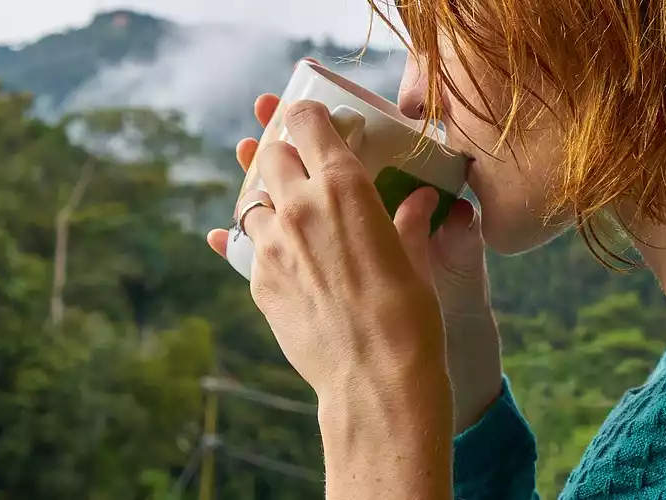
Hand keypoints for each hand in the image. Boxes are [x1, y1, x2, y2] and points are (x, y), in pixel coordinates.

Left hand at [208, 94, 502, 429]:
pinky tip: (277, 254)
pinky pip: (247, 249)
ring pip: (253, 203)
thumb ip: (407, 221)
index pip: (308, 124)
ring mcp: (271, 245)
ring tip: (290, 218)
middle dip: (284, 156)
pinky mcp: (257, 281)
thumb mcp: (415, 258)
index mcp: (344, 187)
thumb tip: (418, 200)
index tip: (312, 119)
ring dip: (269, 203)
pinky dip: (262, 246)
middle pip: (271, 156)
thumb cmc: (409, 316)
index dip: (306, 116)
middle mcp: (299, 206)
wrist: (374, 379)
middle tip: (301, 168)